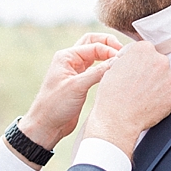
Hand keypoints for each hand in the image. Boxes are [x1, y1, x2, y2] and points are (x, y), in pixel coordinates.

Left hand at [16, 33, 124, 150]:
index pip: (94, 45)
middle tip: (123, 52)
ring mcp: (76, 71)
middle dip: (108, 45)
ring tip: (121, 61)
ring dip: (107, 55)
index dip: (110, 50)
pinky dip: (105, 68)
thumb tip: (117, 60)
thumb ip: (98, 72)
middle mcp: (71, 61)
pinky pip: (95, 69)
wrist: (47, 126)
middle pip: (93, 43)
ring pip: (95, 56)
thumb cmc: (54, 106)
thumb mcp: (77, 86)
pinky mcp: (81, 83)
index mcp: (66, 57)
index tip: (122, 58)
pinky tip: (114, 73)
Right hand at [84, 41, 170, 158]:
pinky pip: (169, 93)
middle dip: (149, 71)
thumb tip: (133, 60)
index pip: (145, 50)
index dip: (137, 60)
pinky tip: (148, 103)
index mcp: (144, 49)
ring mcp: (170, 78)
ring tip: (142, 96)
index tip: (132, 69)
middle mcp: (160, 60)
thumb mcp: (113, 68)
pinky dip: (161, 98)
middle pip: (157, 62)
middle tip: (137, 84)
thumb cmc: (111, 95)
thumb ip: (129, 59)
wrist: (118, 119)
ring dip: (157, 84)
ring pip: (165, 78)